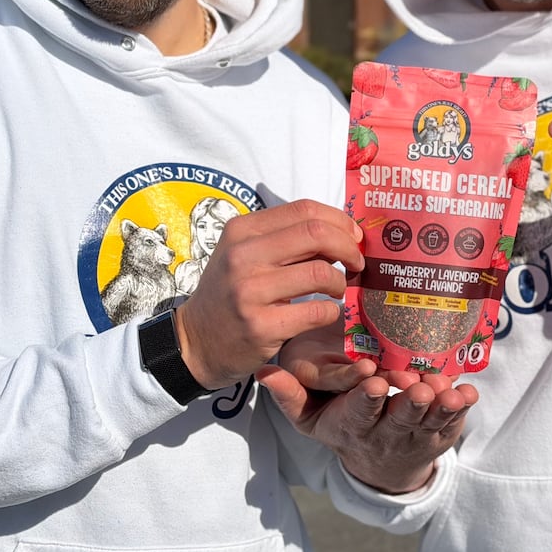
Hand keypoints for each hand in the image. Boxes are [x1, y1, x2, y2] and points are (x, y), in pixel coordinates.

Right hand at [174, 200, 364, 387]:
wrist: (195, 341)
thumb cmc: (229, 292)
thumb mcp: (244, 254)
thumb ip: (284, 238)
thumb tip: (340, 231)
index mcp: (242, 230)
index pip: (303, 210)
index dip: (338, 220)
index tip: (352, 236)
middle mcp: (243, 256)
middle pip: (316, 234)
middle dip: (347, 247)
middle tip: (355, 262)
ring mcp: (250, 292)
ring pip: (321, 273)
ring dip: (340, 281)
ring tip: (337, 289)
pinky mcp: (261, 326)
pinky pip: (316, 311)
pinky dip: (332, 311)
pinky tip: (327, 312)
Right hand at [258, 325, 476, 493]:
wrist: (379, 465)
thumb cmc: (342, 426)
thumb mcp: (310, 418)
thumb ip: (290, 395)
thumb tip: (264, 370)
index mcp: (353, 424)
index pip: (360, 411)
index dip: (367, 399)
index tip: (374, 382)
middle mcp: (386, 431)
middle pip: (399, 419)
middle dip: (408, 404)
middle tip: (415, 387)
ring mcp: (416, 434)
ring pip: (429, 421)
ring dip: (439, 406)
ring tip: (447, 391)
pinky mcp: (440, 434)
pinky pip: (453, 422)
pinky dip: (462, 409)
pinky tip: (468, 392)